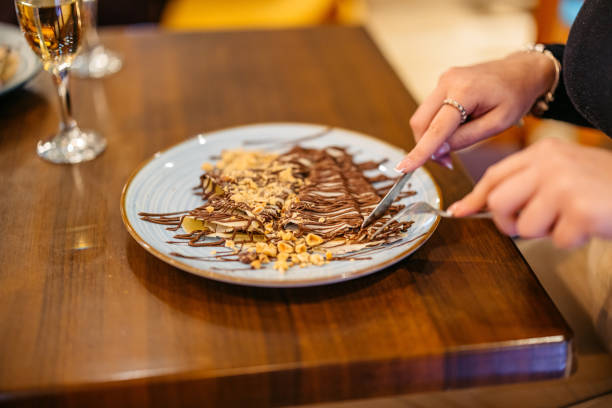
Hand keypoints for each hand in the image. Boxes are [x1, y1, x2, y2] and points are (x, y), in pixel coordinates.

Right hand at [396, 51, 556, 171]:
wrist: (521, 71)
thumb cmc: (515, 96)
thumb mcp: (498, 124)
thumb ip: (466, 138)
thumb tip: (439, 149)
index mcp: (465, 90)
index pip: (436, 128)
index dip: (420, 151)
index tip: (404, 168)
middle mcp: (448, 81)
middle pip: (420, 122)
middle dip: (426, 146)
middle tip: (447, 161)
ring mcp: (443, 80)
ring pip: (422, 118)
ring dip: (432, 137)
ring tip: (454, 146)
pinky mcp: (442, 83)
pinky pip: (430, 111)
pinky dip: (437, 126)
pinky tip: (455, 130)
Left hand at [448, 138, 611, 248]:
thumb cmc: (605, 186)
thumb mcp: (564, 172)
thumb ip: (528, 183)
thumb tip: (482, 205)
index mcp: (545, 153)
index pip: (496, 176)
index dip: (475, 197)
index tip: (459, 211)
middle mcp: (550, 165)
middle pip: (499, 202)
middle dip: (508, 221)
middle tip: (533, 223)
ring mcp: (564, 186)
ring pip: (524, 226)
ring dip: (546, 232)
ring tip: (571, 219)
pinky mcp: (580, 210)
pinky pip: (557, 240)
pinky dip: (572, 240)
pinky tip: (589, 225)